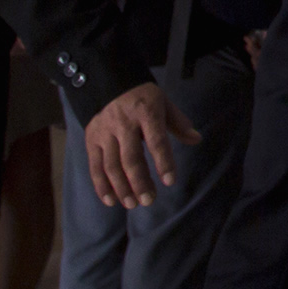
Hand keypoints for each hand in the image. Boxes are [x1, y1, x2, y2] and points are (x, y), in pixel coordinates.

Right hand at [85, 81, 199, 207]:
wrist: (109, 83)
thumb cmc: (143, 98)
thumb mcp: (164, 103)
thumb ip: (178, 123)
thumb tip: (196, 139)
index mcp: (146, 112)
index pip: (156, 141)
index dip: (164, 162)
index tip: (170, 181)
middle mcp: (123, 123)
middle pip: (131, 158)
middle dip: (139, 182)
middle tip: (149, 200)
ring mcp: (104, 132)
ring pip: (111, 165)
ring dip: (121, 188)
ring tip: (133, 204)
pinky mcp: (91, 139)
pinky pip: (95, 166)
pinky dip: (101, 186)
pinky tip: (111, 201)